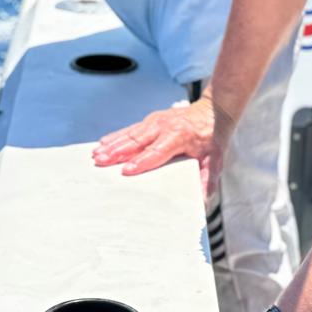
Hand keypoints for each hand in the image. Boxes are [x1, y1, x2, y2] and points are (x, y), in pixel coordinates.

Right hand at [91, 95, 232, 195]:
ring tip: (96, 154)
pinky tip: (102, 143)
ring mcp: (155, 121)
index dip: (142, 161)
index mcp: (179, 136)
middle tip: (100, 162)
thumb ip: (208, 180)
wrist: (213, 111)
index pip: (157, 151)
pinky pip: (130, 129)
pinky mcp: (150, 120)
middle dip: (117, 152)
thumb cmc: (213, 138)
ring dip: (112, 145)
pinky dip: (115, 136)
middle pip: (137, 142)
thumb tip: (202, 201)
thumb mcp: (215, 160)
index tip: (126, 171)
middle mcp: (164, 126)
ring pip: (130, 134)